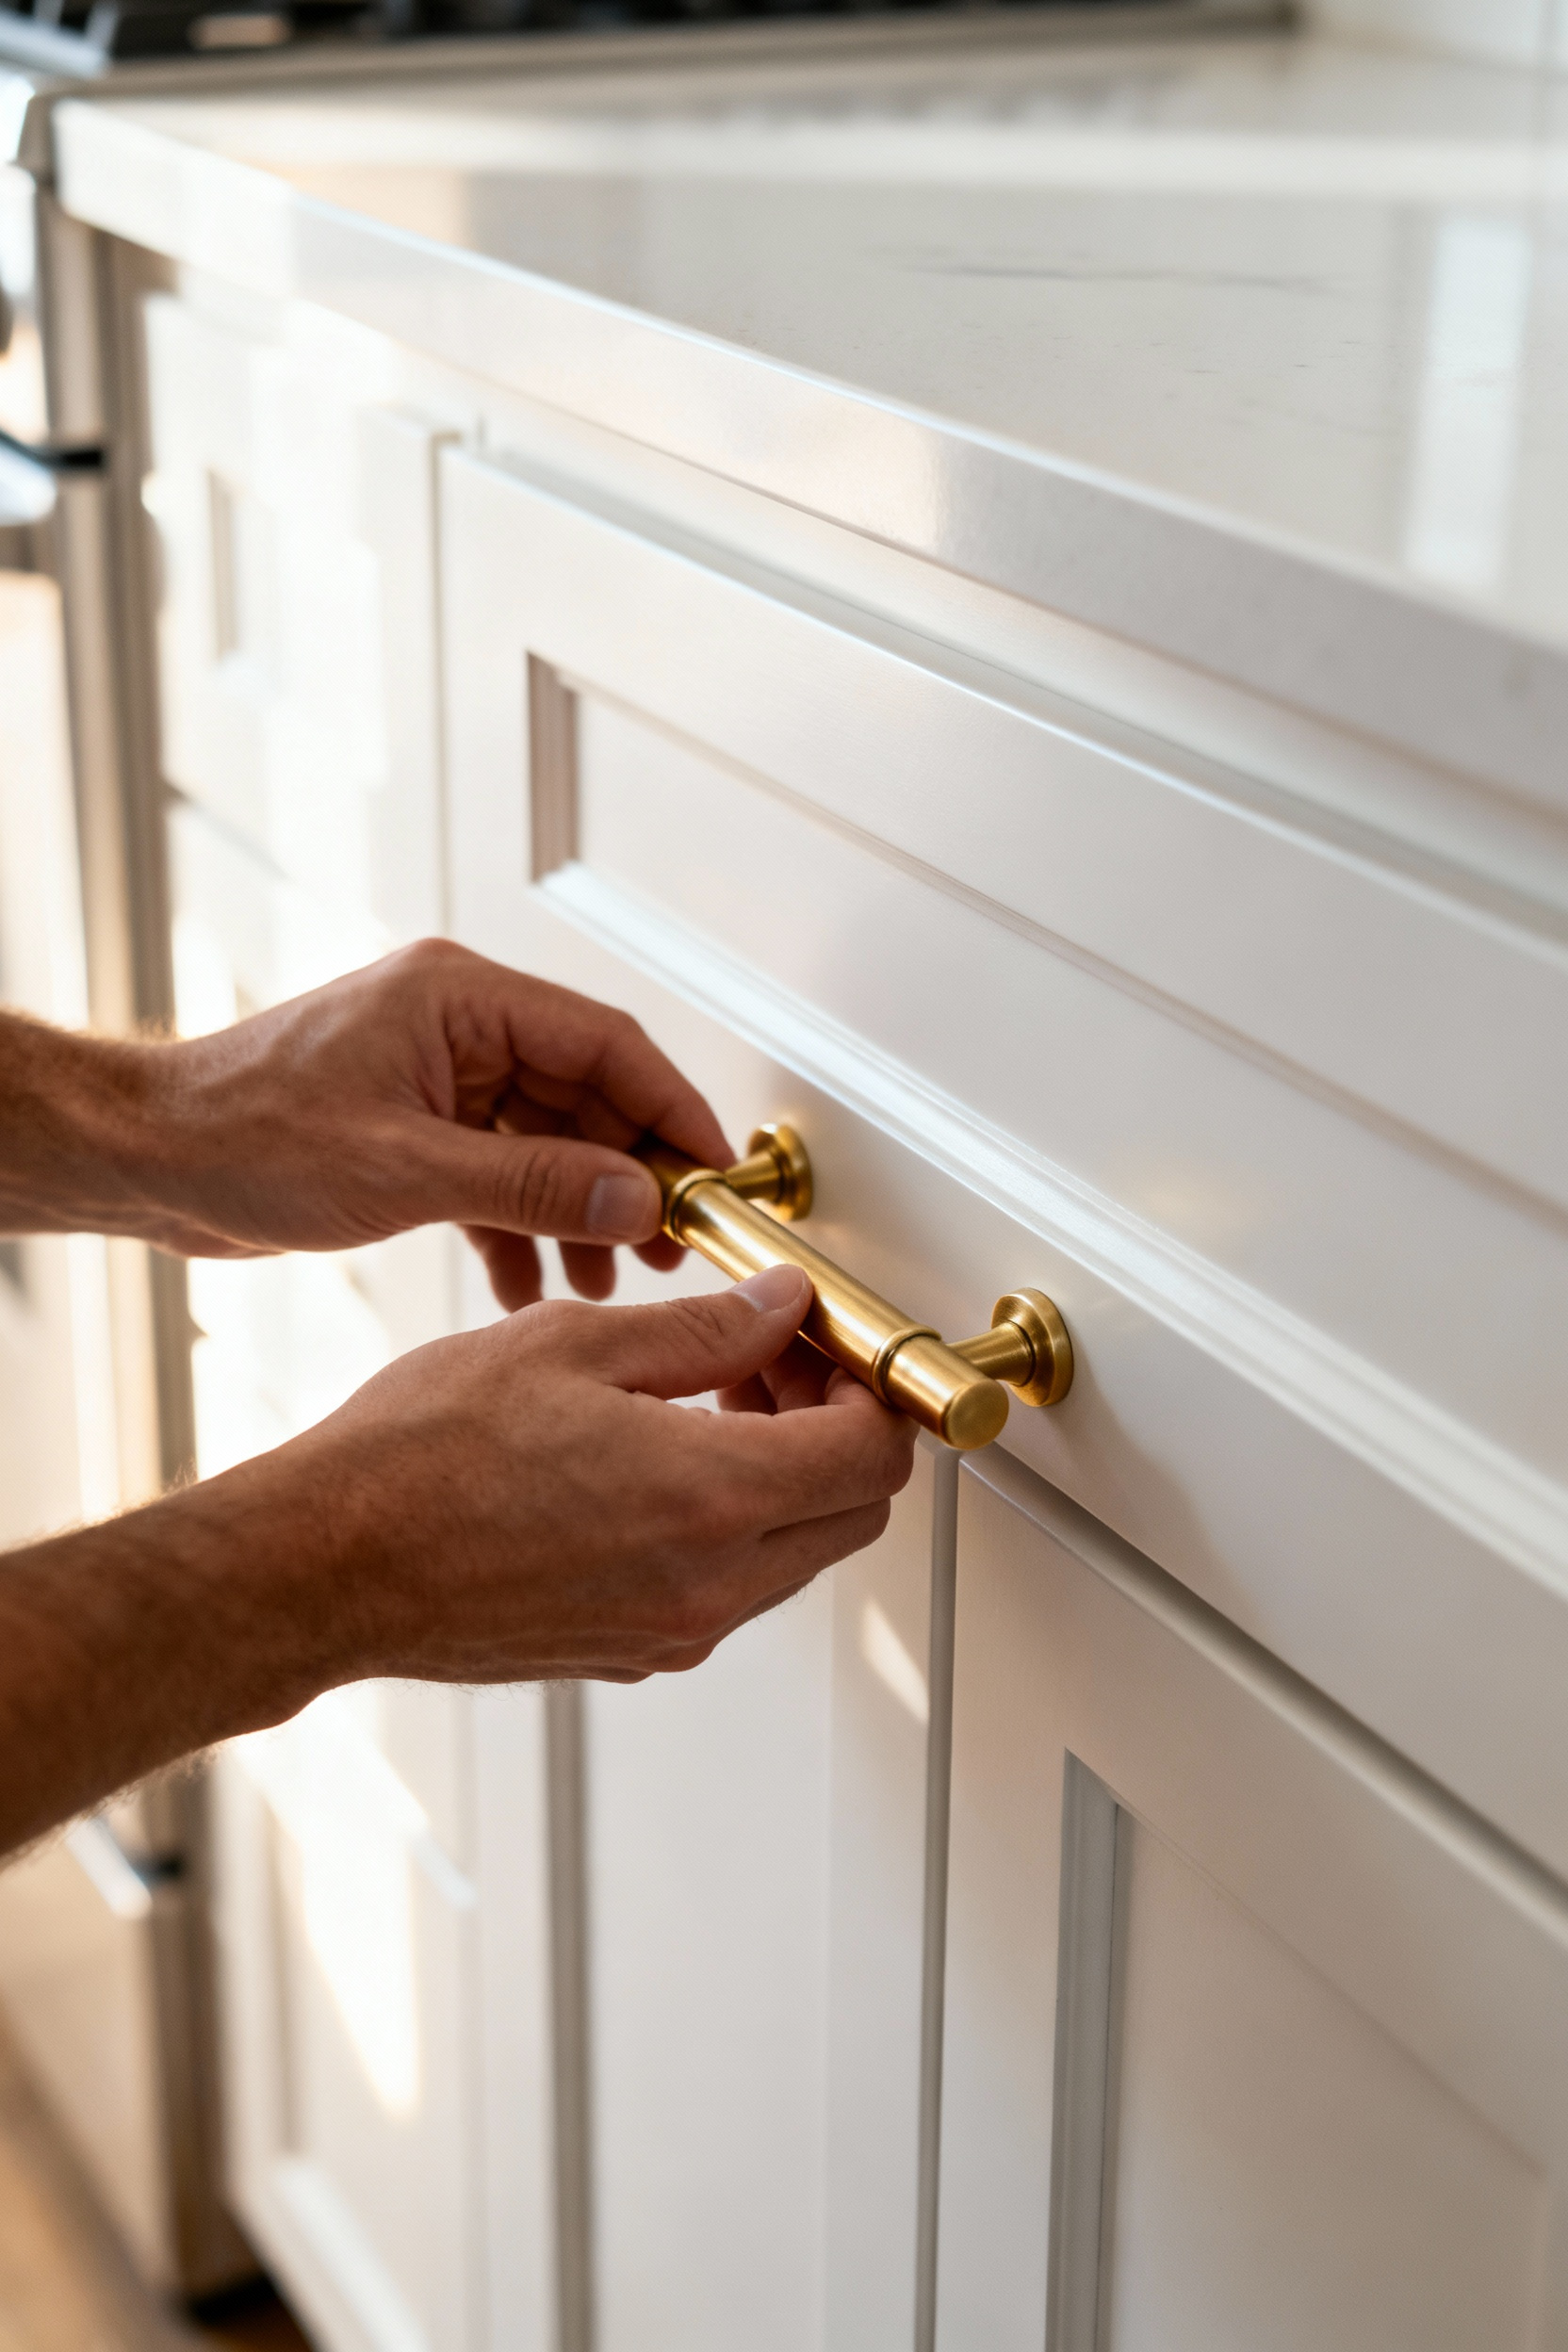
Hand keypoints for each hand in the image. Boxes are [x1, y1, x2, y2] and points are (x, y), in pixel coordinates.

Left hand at [125, 941, 730, 1303]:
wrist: (150, 1163)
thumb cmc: (244, 1135)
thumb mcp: (405, 1170)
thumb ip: (533, 1184)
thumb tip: (636, 1197)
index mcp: (461, 999)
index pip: (607, 1043)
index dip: (673, 1108)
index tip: (715, 1174)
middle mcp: (457, 1027)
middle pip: (587, 1095)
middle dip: (629, 1175)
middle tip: (669, 1246)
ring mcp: (437, 1077)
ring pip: (548, 1140)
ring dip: (579, 1211)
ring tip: (609, 1280)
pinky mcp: (415, 1128)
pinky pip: (499, 1172)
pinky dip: (522, 1226)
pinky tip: (533, 1287)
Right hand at [273, 1263, 916, 1685]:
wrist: (326, 1568)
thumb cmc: (420, 1457)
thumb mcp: (573, 1346)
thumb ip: (704, 1328)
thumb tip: (781, 1308)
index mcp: (711, 1498)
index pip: (871, 1455)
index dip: (867, 1388)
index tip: (825, 1346)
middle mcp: (709, 1584)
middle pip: (852, 1514)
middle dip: (835, 1430)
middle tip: (769, 1363)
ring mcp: (671, 1631)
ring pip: (795, 1554)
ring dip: (783, 1477)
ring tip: (703, 1401)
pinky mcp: (631, 1653)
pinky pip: (728, 1589)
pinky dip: (729, 1524)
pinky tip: (657, 1461)